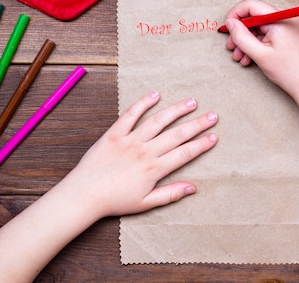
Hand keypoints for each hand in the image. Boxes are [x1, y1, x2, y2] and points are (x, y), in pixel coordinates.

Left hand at [65, 91, 217, 218]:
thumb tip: (193, 187)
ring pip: (158, 121)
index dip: (201, 144)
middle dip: (197, 124)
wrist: (84, 194)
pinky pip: (130, 115)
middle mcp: (145, 151)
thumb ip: (170, 194)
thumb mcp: (145, 203)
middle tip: (213, 115)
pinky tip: (155, 95)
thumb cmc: (114, 201)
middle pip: (176, 134)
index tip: (214, 136)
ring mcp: (130, 140)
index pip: (184, 153)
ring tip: (191, 102)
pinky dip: (143, 104)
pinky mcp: (114, 134)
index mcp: (154, 169)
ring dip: (176, 110)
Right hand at [224, 0, 298, 97]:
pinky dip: (256, 44)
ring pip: (259, 28)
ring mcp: (288, 27)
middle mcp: (285, 18)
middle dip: (240, 32)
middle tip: (231, 46)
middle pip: (254, 17)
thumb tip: (230, 23)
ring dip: (246, 41)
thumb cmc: (290, 71)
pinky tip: (249, 58)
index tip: (227, 28)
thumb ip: (242, 37)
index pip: (251, 5)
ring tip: (239, 57)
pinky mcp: (288, 35)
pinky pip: (267, 34)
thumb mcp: (260, 54)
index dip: (235, 14)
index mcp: (280, 18)